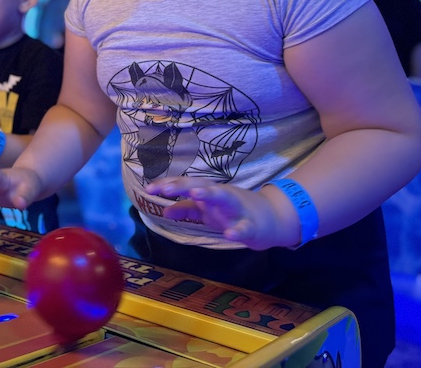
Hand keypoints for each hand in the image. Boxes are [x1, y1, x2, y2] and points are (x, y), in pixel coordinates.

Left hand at [145, 177, 283, 250]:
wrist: (271, 219)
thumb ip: (186, 210)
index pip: (186, 185)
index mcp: (209, 192)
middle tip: (165, 188)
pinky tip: (229, 234)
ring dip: (210, 194)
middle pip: (201, 186)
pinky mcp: (252, 225)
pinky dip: (238, 230)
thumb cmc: (234, 212)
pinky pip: (244, 227)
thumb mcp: (207, 210)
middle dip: (183, 185)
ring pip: (224, 198)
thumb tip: (164, 211)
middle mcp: (222, 196)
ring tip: (196, 194)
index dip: (168, 186)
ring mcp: (238, 209)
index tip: (149, 189)